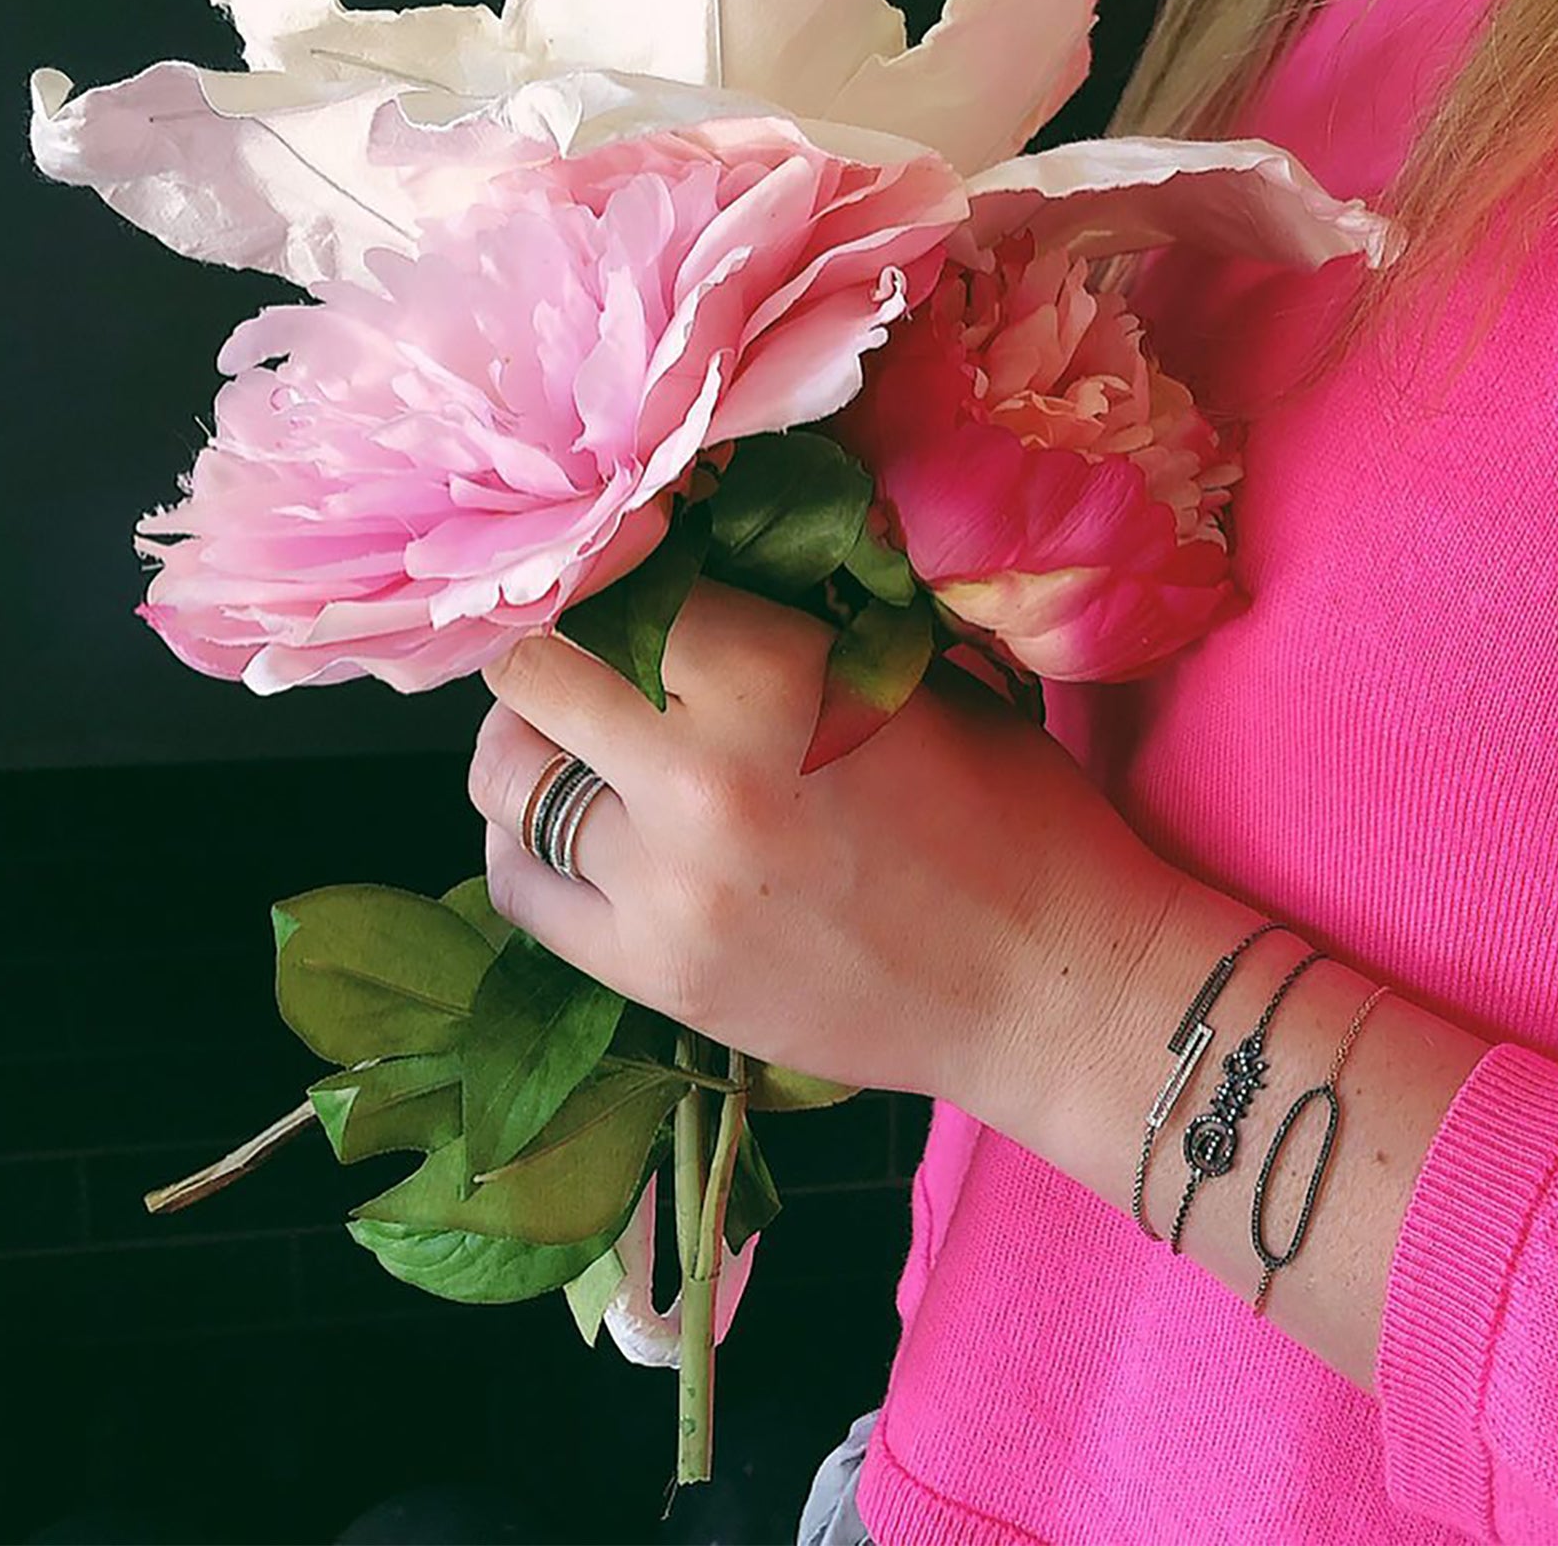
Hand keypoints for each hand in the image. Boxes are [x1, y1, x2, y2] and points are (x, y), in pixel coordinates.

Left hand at [466, 579, 1182, 1116]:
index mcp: (776, 675)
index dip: (607, 572)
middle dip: (551, 655)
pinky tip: (580, 838)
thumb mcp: (913, 676)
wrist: (1053, 987)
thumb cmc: (1011, 816)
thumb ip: (786, 627)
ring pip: (504, 781)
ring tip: (579, 750)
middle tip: (586, 661)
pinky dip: (531, 851)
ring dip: (531, 750)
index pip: (610, 583)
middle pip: (527, 674)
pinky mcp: (654, 977)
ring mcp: (666, 888)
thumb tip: (685, 571)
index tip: (614, 577)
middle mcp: (697, 776)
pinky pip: (520, 890)